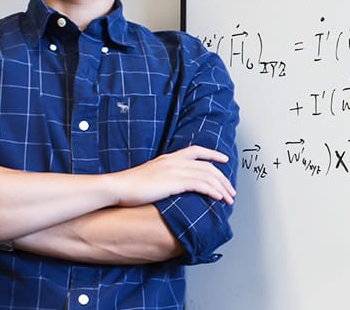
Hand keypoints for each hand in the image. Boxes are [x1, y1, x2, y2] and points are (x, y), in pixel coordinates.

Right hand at [112, 145, 235, 206]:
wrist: (117, 187)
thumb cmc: (129, 186)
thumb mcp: (150, 175)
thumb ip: (163, 176)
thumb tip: (171, 184)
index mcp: (169, 158)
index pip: (196, 150)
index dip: (213, 154)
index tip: (224, 160)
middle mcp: (175, 161)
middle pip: (207, 166)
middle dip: (222, 179)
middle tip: (231, 190)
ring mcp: (175, 171)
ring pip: (207, 176)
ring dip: (221, 188)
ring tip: (229, 198)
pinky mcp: (174, 182)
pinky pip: (200, 185)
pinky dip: (212, 191)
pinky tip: (218, 198)